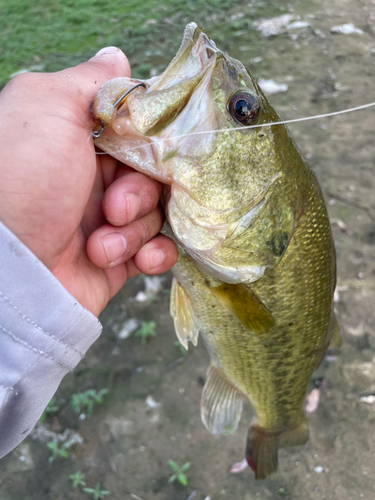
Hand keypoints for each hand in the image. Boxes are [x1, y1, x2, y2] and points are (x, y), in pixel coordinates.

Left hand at [0, 47, 177, 315]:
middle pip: (151, 175)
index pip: (137, 134)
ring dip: (135, 229)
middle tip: (112, 207)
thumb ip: (88, 82)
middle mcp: (92, 180)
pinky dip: (154, 254)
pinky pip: (156, 251)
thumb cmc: (22, 181)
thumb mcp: (47, 109)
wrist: (10, 271)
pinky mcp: (116, 260)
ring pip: (155, 214)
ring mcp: (105, 222)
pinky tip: (140, 260)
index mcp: (77, 142)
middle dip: (139, 192)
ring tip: (101, 244)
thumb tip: (116, 58)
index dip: (151, 144)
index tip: (149, 152)